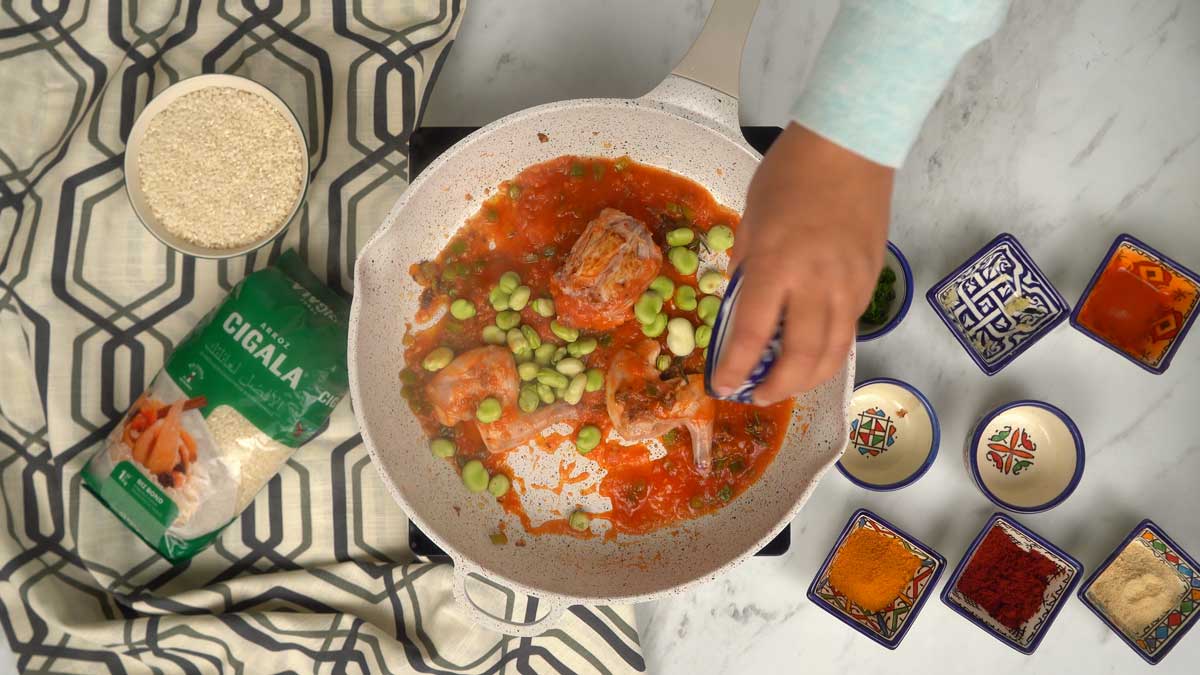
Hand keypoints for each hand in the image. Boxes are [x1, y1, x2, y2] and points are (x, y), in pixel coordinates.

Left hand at [712, 123, 893, 404]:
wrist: (850, 145)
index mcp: (776, 265)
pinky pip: (849, 329)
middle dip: (776, 387)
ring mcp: (850, 285)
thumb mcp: (751, 220)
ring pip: (834, 353)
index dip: (736, 368)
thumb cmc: (790, 175)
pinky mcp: (871, 281)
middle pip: (802, 358)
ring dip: (807, 379)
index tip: (723, 385)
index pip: (754, 335)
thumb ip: (746, 269)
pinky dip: (829, 350)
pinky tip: (810, 351)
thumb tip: (742, 308)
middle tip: (756, 394)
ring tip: (784, 384)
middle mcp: (816, 283)